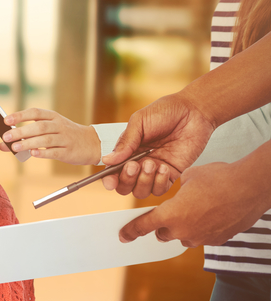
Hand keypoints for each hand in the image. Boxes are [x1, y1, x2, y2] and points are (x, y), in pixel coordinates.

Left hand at [0, 108, 100, 164]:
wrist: (92, 143)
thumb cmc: (64, 135)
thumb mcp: (49, 130)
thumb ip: (27, 136)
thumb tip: (3, 144)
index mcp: (53, 117)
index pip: (35, 112)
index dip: (20, 115)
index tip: (6, 120)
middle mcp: (59, 125)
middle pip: (39, 126)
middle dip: (21, 131)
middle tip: (6, 136)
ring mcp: (65, 138)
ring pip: (46, 139)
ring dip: (29, 143)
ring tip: (15, 147)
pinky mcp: (69, 151)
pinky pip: (55, 152)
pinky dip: (43, 153)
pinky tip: (33, 154)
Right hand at [101, 94, 215, 197]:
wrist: (194, 110)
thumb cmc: (165, 111)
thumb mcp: (139, 122)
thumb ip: (125, 142)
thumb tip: (107, 160)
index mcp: (128, 151)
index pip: (113, 172)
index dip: (109, 179)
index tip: (110, 181)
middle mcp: (139, 163)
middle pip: (125, 186)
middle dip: (127, 179)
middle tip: (134, 165)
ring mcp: (155, 170)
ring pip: (141, 191)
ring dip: (143, 181)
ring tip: (151, 163)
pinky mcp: (172, 173)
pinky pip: (160, 189)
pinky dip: (159, 182)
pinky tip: (164, 167)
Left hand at [119, 157, 270, 246]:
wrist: (250, 188)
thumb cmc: (219, 179)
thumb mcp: (190, 176)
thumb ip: (178, 188)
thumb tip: (180, 191)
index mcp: (170, 214)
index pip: (143, 226)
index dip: (130, 231)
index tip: (123, 236)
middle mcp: (182, 230)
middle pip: (163, 233)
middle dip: (163, 224)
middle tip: (170, 212)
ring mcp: (201, 238)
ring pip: (184, 236)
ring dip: (184, 227)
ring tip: (196, 210)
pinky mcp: (217, 240)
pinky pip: (203, 236)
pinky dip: (203, 228)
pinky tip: (212, 214)